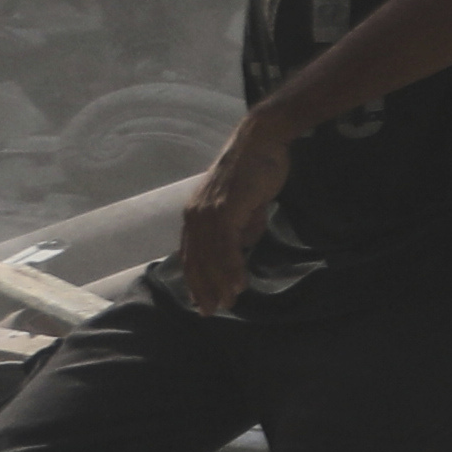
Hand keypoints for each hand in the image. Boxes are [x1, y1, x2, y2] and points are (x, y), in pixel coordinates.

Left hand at [176, 110, 293, 311]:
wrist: (260, 140)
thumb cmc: (255, 168)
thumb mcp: (244, 204)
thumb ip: (242, 226)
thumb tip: (243, 247)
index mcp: (195, 215)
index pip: (191, 256)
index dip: (196, 280)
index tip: (203, 301)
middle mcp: (194, 216)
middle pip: (195, 261)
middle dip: (203, 289)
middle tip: (212, 311)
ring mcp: (207, 213)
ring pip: (209, 258)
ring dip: (219, 283)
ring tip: (229, 302)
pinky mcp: (223, 210)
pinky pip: (224, 247)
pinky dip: (231, 267)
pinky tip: (239, 282)